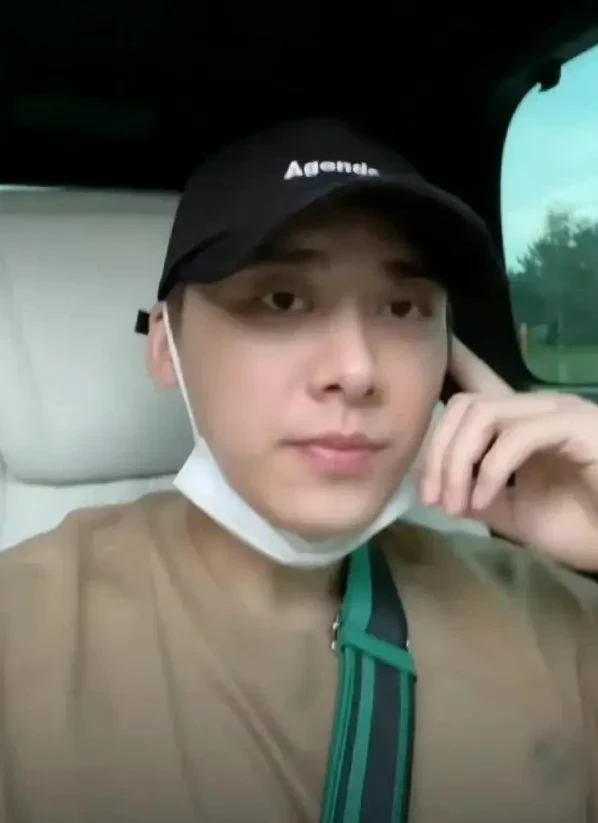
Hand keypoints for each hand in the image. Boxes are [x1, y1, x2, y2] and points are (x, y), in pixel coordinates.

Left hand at [420, 337, 597, 570]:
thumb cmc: (584, 528)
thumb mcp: (515, 514)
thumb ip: (478, 495)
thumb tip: (440, 488)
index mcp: (523, 422)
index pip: (478, 387)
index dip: (449, 371)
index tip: (417, 375)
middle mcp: (538, 407)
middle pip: (465, 404)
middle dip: (437, 453)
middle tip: (431, 500)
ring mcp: (558, 411)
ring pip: (483, 414)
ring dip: (457, 463)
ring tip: (454, 505)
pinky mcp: (577, 425)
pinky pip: (516, 437)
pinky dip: (490, 470)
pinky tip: (482, 501)